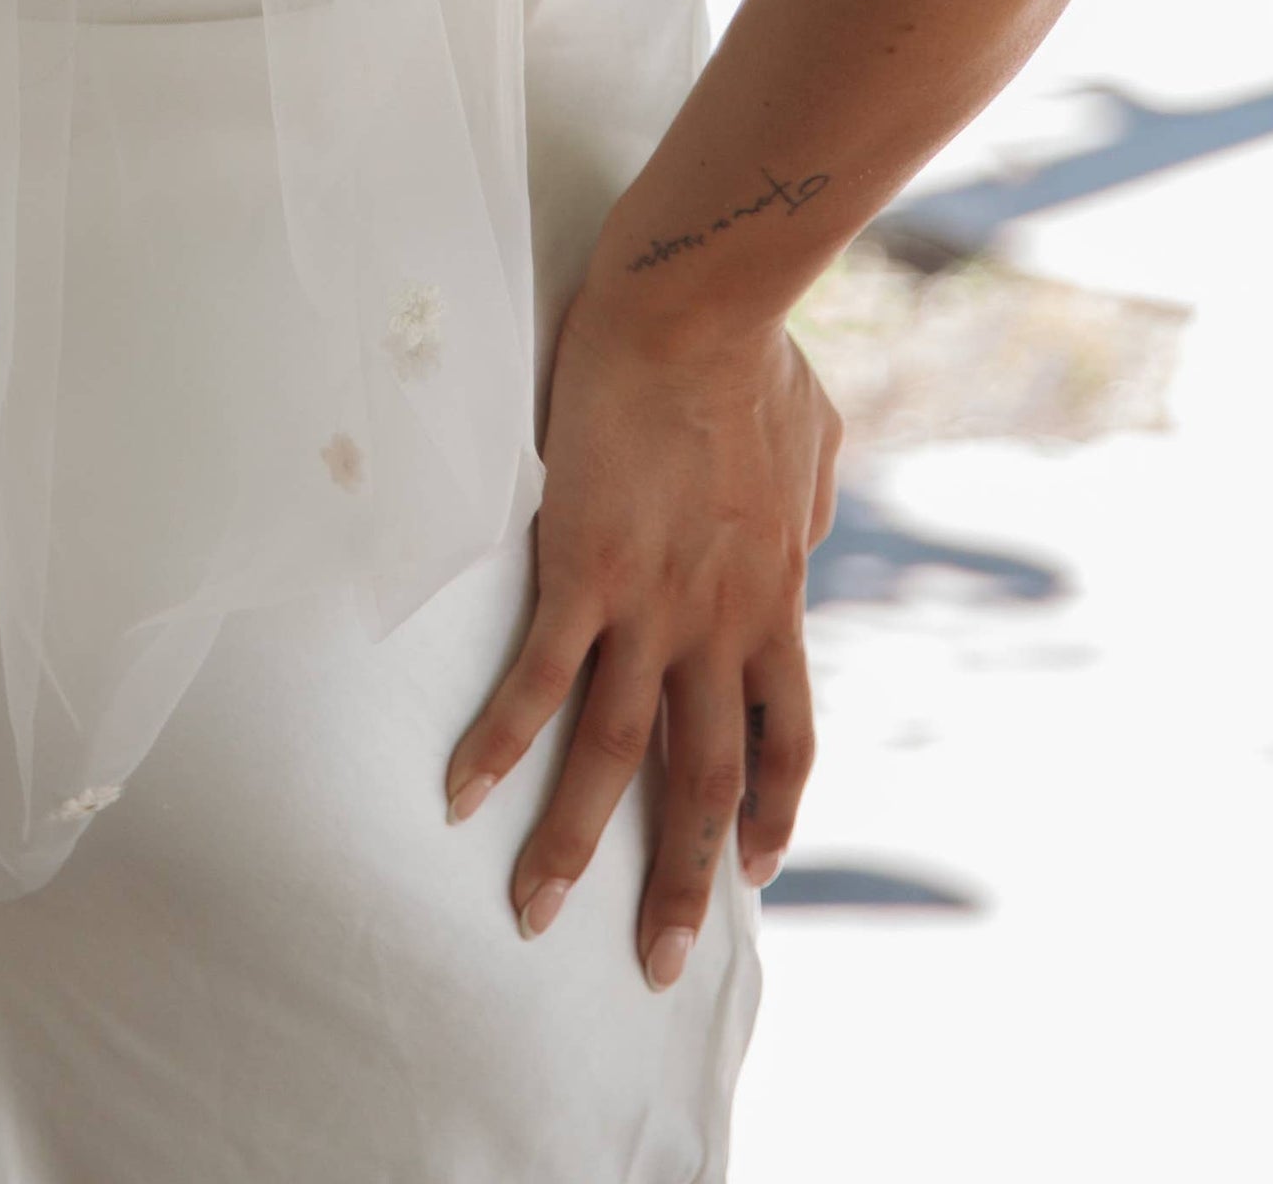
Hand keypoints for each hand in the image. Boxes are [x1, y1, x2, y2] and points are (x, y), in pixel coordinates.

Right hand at [446, 283, 838, 980]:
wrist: (700, 307)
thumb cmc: (756, 352)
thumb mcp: (812, 441)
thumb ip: (805, 501)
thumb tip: (803, 527)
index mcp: (775, 598)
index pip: (785, 737)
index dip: (772, 812)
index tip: (753, 869)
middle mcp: (720, 625)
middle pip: (705, 783)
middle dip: (678, 883)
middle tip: (656, 964)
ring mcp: (652, 606)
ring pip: (615, 758)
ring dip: (573, 846)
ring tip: (534, 915)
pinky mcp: (584, 570)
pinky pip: (540, 680)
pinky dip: (499, 745)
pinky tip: (460, 796)